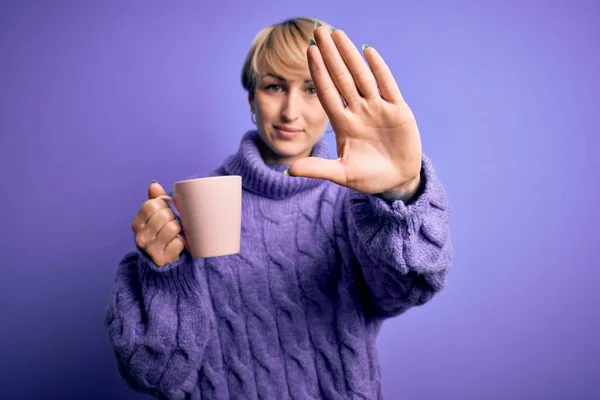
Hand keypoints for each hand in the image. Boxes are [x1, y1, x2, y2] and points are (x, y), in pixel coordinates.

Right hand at [131, 181, 185, 266]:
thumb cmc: (161, 235)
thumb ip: (155, 200)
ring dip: (179, 230)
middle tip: (172, 225)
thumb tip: (154, 184)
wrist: (163, 263)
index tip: (166, 212)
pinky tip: (177, 245)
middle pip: (164, 215)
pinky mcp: (162, 259)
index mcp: (137, 224)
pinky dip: (182, 242)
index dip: (163, 205)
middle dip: (173, 218)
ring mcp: (150, 249)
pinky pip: (179, 242)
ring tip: (176, 235)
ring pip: (173, 227)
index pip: (151, 204)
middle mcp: (140, 237)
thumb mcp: (155, 218)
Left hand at [288, 25, 421, 196]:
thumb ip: (317, 170)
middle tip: (318, 31)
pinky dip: (379, 69)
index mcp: (343, 124)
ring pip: (362, 76)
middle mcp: (358, 111)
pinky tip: (367, 51)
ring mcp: (378, 108)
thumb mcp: (342, 174)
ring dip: (350, 55)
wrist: (397, 181)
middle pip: (341, 78)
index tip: (309, 51)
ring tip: (338, 34)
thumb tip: (288, 170)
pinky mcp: (398, 110)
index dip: (318, 72)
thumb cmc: (368, 178)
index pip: (327, 92)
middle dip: (330, 55)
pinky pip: (387, 85)